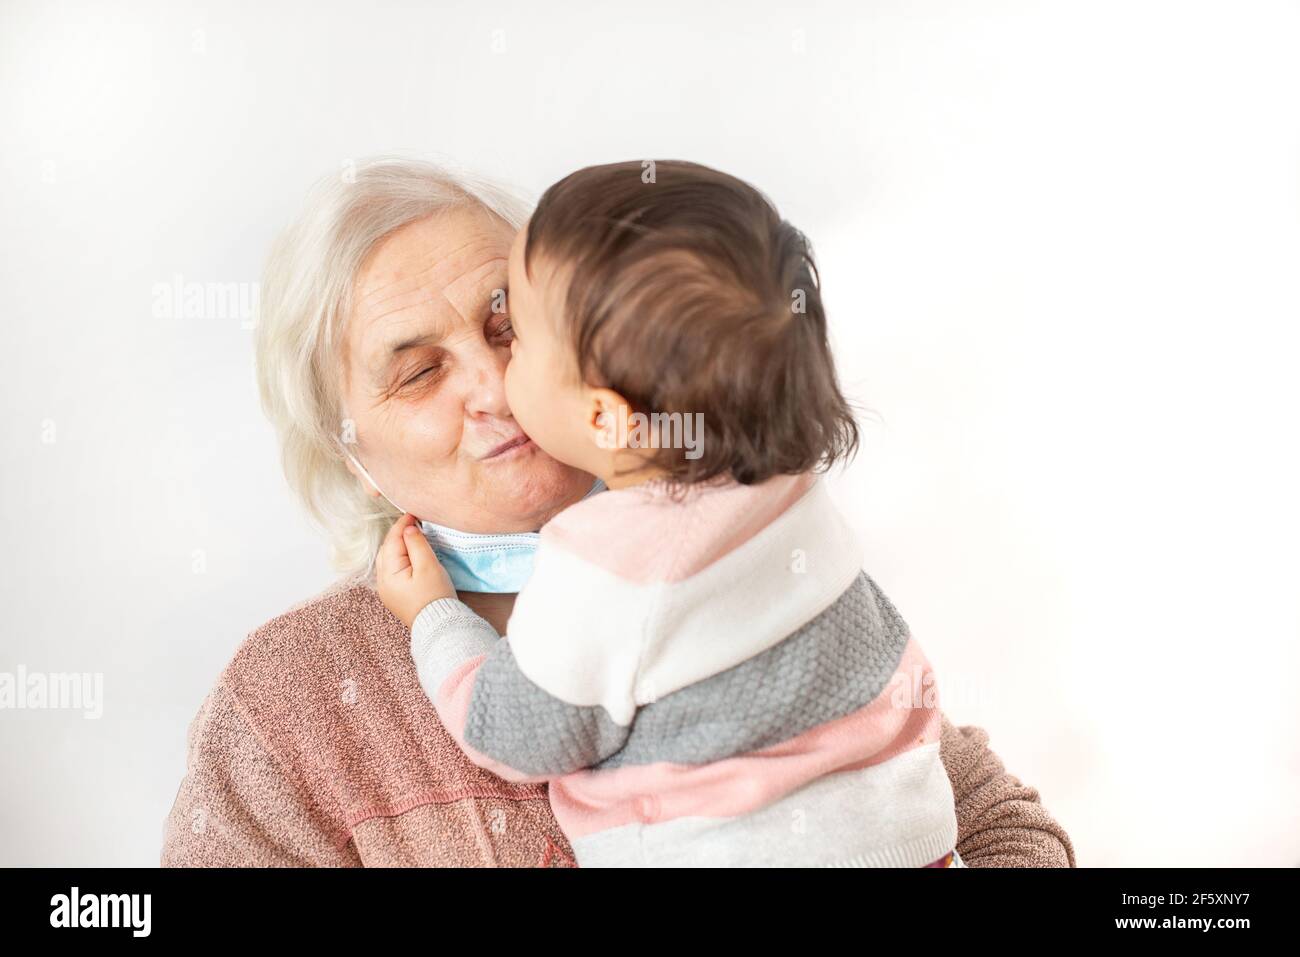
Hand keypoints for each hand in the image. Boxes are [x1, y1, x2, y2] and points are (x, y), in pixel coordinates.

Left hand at [376, 513, 455, 627]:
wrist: (439, 626)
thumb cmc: (435, 596)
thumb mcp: (429, 566)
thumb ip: (417, 545)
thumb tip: (408, 528)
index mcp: (388, 573)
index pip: (393, 540)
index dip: (402, 524)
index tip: (414, 513)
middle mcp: (382, 582)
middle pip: (387, 549)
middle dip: (398, 534)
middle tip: (414, 523)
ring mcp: (387, 590)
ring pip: (388, 560)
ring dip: (398, 546)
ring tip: (413, 537)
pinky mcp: (395, 596)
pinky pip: (393, 570)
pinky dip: (399, 558)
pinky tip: (410, 555)